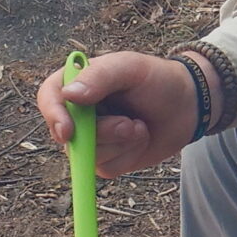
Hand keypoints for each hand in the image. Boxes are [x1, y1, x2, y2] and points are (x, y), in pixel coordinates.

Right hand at [36, 50, 198, 177]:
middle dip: (103, 133)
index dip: (53, 116)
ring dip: (120, 144)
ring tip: (139, 126)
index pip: (48, 99)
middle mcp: (78, 113)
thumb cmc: (158, 80)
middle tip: (130, 122)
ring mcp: (92, 138)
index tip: (69, 131)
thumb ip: (100, 77)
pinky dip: (128, 157)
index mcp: (77, 83)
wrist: (188, 105)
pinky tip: (140, 139)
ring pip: (88, 156)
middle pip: (67, 134)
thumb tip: (69, 95)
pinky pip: (107, 169)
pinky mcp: (108, 159)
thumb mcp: (130, 68)